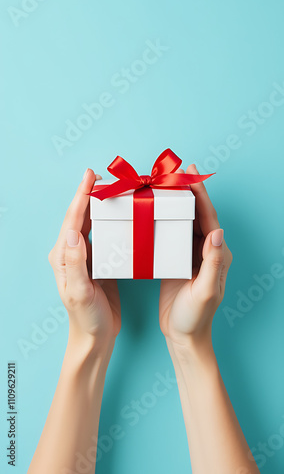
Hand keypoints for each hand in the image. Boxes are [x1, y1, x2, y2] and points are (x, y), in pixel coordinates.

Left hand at [48, 169, 120, 354]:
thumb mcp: (80, 291)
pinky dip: (109, 221)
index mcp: (64, 256)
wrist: (96, 336)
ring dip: (99, 205)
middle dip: (89, 194)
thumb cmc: (86, 317)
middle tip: (103, 176)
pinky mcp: (98, 262)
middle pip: (80, 216)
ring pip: (91, 223)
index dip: (81, 195)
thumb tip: (74, 233)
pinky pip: (103, 236)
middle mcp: (72, 252)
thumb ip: (77, 262)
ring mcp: (85, 256)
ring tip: (111, 190)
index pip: (72, 219)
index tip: (90, 175)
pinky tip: (118, 215)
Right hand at [159, 164, 231, 350]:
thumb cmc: (195, 317)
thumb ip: (211, 262)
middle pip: (199, 214)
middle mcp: (206, 250)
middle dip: (190, 192)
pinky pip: (174, 234)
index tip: (191, 174)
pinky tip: (158, 212)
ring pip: (187, 221)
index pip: (209, 218)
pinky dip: (169, 219)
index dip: (200, 195)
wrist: (183, 335)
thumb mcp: (205, 291)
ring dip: (179, 203)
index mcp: (215, 254)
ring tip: (166, 186)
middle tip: (177, 172)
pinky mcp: (178, 261)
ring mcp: (191, 255)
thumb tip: (216, 232)